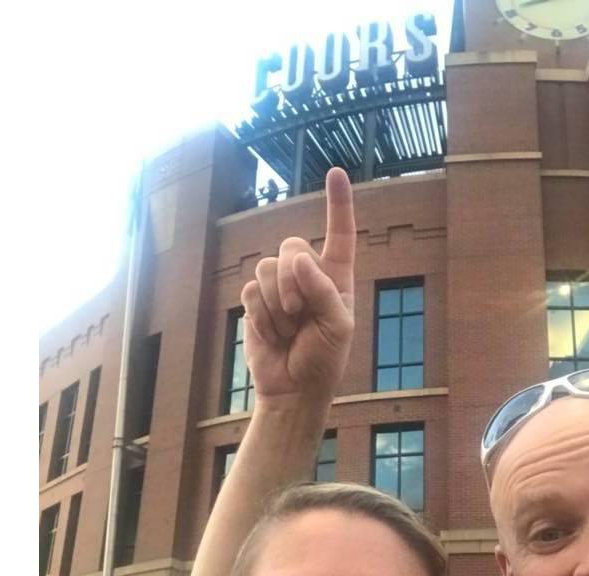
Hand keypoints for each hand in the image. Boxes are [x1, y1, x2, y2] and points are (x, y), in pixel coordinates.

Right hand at [240, 168, 355, 403]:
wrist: (294, 389)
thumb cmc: (324, 361)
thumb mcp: (338, 327)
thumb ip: (323, 290)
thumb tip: (300, 258)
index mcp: (336, 278)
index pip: (339, 235)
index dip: (338, 204)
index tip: (336, 172)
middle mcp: (307, 276)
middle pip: (290, 246)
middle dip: (291, 281)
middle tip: (298, 313)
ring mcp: (279, 288)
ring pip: (265, 268)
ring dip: (275, 304)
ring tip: (287, 329)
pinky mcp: (256, 302)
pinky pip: (249, 291)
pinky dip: (261, 316)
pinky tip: (273, 335)